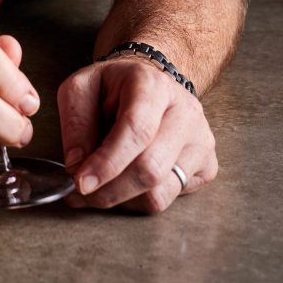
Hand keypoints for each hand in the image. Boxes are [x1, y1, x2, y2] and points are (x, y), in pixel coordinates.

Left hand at [57, 57, 217, 212]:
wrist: (150, 82)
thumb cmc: (112, 88)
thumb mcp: (81, 88)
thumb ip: (75, 122)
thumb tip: (77, 165)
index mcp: (152, 85)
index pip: (136, 130)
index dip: (107, 162)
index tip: (81, 183)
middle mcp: (185, 112)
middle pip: (150, 168)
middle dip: (109, 190)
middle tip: (81, 193)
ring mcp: (201, 140)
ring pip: (161, 193)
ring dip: (122, 200)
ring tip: (100, 187)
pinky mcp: (207, 165)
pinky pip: (171, 200)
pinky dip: (140, 201)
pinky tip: (125, 182)